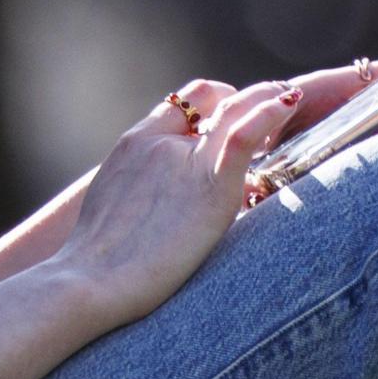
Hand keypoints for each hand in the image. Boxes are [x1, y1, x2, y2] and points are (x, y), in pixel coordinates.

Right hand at [48, 78, 301, 327]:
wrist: (89, 280)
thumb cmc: (95, 268)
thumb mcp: (110, 214)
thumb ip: (139, 199)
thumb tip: (154, 220)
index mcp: (133, 145)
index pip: (178, 106)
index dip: (208, 105)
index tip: (229, 116)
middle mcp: (159, 141)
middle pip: (208, 100)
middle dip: (241, 99)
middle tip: (268, 104)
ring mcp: (185, 160)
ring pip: (235, 109)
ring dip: (265, 99)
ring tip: (288, 101)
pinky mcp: (211, 184)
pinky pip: (246, 133)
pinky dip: (270, 114)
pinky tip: (287, 108)